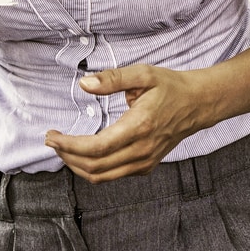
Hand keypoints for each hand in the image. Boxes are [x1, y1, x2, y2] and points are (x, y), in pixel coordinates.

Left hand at [44, 64, 222, 181]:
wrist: (197, 104)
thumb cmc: (170, 87)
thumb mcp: (143, 74)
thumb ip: (112, 79)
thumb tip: (84, 84)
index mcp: (139, 127)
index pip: (96, 148)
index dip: (69, 146)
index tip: (52, 136)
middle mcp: (142, 150)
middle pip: (94, 167)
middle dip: (67, 156)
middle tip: (52, 140)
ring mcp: (144, 162)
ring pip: (101, 177)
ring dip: (77, 166)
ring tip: (63, 148)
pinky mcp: (145, 166)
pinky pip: (112, 176)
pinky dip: (92, 169)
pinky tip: (82, 154)